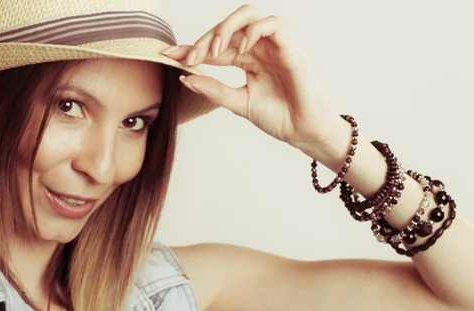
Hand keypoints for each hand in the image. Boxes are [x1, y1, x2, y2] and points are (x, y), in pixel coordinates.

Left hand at [162, 4, 341, 149]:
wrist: (304, 131)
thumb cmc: (279, 118)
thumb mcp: (240, 104)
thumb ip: (215, 90)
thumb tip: (185, 78)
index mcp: (247, 61)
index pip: (215, 49)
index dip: (192, 49)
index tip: (168, 55)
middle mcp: (258, 49)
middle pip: (226, 29)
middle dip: (204, 40)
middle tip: (189, 57)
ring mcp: (273, 46)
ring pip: (247, 16)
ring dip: (226, 29)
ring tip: (215, 52)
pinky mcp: (289, 47)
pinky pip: (270, 24)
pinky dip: (253, 31)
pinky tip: (240, 49)